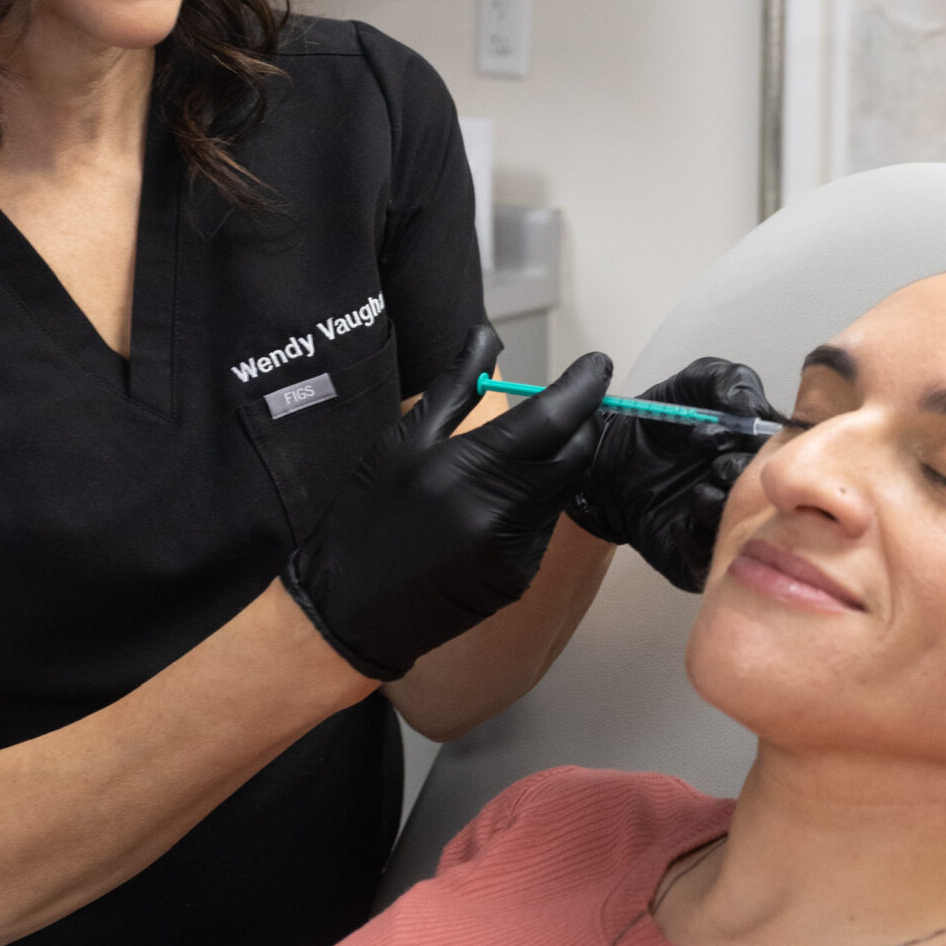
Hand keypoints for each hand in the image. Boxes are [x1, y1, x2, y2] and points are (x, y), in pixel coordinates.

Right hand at [282, 324, 611, 679]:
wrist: (348, 611)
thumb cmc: (365, 519)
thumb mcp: (401, 442)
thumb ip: (454, 386)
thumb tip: (487, 334)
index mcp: (470, 469)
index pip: (555, 417)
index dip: (585, 386)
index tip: (597, 364)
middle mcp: (503, 513)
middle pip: (576, 454)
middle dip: (580, 423)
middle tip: (562, 405)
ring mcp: (516, 551)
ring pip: (563, 490)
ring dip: (554, 464)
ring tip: (511, 457)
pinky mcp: (519, 578)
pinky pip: (544, 526)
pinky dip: (534, 504)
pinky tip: (493, 505)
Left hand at [566, 356, 777, 590]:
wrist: (603, 458)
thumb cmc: (654, 424)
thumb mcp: (694, 385)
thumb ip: (731, 382)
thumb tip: (753, 410)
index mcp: (757, 453)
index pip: (785, 456)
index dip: (759, 446)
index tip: (712, 434)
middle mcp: (748, 493)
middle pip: (770, 495)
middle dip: (740, 475)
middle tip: (712, 464)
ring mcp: (725, 528)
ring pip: (744, 529)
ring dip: (723, 506)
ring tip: (697, 492)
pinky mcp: (697, 558)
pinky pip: (710, 559)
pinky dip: (696, 538)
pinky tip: (680, 521)